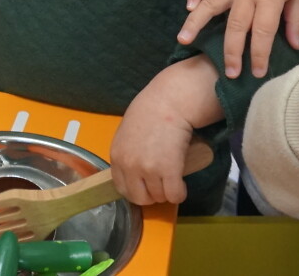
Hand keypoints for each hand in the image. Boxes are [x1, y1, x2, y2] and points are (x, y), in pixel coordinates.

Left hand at [112, 75, 200, 205]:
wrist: (170, 101)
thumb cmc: (151, 110)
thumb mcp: (127, 132)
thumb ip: (127, 152)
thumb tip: (133, 170)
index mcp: (117, 156)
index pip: (122, 188)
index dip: (136, 190)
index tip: (146, 186)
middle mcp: (129, 165)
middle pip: (139, 198)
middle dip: (152, 195)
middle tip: (161, 184)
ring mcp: (148, 169)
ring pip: (159, 197)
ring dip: (167, 192)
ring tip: (172, 178)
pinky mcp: (169, 170)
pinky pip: (175, 195)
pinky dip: (180, 193)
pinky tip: (182, 183)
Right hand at [179, 0, 298, 78]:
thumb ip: (296, 20)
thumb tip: (294, 46)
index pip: (264, 30)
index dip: (260, 53)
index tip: (257, 72)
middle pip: (236, 24)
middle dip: (232, 51)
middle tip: (230, 72)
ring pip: (211, 4)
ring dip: (197, 22)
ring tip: (184, 40)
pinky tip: (188, 7)